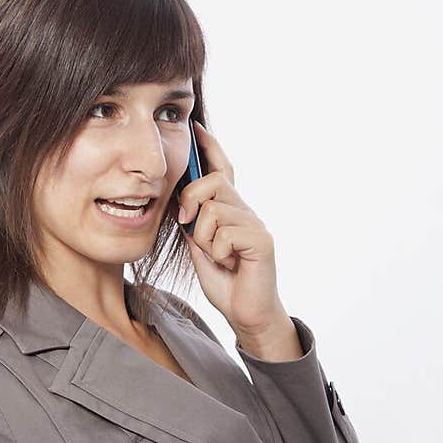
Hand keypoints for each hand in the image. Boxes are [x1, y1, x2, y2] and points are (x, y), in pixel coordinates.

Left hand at [177, 121, 284, 338]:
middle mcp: (245, 211)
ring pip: (214, 210)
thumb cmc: (225, 281)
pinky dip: (218, 252)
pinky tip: (228, 263)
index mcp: (230, 210)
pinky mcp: (261, 240)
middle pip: (211, 182)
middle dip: (190, 202)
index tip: (196, 129)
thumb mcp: (199, 246)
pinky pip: (225, 233)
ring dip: (205, 238)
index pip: (222, 170)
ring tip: (217, 256)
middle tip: (187, 226)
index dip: (210, 148)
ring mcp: (255, 224)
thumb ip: (193, 221)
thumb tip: (181, 199)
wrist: (246, 313)